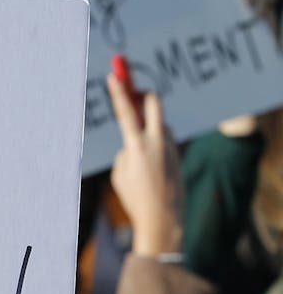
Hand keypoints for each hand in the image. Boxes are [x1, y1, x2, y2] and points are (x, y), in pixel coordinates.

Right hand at [106, 74, 181, 256]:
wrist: (163, 218)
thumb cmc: (136, 198)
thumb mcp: (121, 173)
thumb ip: (126, 151)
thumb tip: (135, 140)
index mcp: (137, 146)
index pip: (126, 111)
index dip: (120, 91)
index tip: (115, 74)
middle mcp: (157, 142)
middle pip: (154, 103)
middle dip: (144, 95)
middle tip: (135, 93)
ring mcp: (170, 146)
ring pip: (160, 123)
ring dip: (149, 125)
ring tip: (140, 153)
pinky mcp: (178, 154)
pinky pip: (164, 140)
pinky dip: (155, 144)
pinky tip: (151, 167)